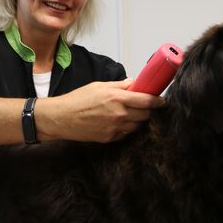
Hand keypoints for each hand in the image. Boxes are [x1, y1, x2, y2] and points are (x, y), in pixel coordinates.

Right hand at [35, 79, 165, 142]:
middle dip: (147, 110)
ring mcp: (115, 128)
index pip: (146, 101)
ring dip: (137, 119)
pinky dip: (127, 127)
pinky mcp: (110, 138)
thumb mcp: (99, 86)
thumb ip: (119, 86)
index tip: (161, 101)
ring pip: (137, 125)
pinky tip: (119, 121)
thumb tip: (134, 83)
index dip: (157, 101)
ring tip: (129, 113)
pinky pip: (126, 133)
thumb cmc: (78, 100)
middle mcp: (119, 114)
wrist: (62, 118)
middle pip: (145, 115)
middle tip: (144, 106)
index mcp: (117, 98)